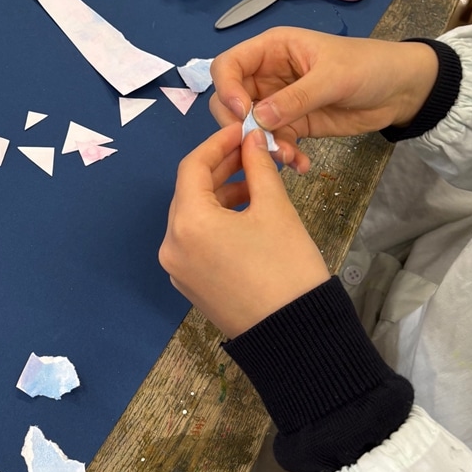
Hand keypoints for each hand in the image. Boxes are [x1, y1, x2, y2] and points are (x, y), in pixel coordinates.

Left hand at [159, 124, 329, 337]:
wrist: (300, 341)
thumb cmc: (287, 269)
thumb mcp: (275, 209)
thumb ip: (258, 167)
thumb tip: (252, 139)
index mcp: (187, 223)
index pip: (193, 166)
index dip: (219, 143)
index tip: (243, 131)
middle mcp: (171, 245)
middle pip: (190, 191)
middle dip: (221, 168)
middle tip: (253, 153)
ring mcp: (178, 269)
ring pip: (193, 215)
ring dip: (221, 194)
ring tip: (257, 184)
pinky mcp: (190, 285)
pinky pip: (197, 240)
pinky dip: (217, 221)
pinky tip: (246, 213)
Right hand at [209, 28, 439, 157]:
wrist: (402, 90)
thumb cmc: (367, 67)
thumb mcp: (332, 78)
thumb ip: (295, 98)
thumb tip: (257, 118)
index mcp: (271, 50)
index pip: (228, 65)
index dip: (227, 89)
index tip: (243, 114)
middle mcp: (267, 74)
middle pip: (230, 99)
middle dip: (240, 124)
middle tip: (258, 144)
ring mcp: (279, 101)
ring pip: (250, 125)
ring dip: (262, 145)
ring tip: (288, 158)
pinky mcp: (294, 124)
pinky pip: (275, 141)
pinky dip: (282, 155)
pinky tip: (300, 164)